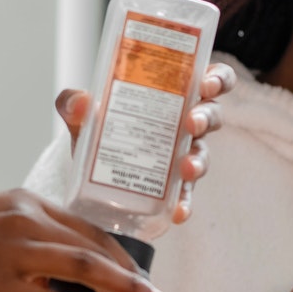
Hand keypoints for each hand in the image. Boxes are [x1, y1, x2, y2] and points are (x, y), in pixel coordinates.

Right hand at [0, 190, 170, 291]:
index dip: (118, 256)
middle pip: (95, 246)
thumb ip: (13, 238)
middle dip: (132, 277)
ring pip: (84, 268)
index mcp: (20, 202)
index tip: (137, 277)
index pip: (85, 226)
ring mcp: (10, 250)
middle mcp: (22, 219)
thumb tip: (39, 269)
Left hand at [55, 60, 237, 223]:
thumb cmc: (100, 126)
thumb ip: (75, 103)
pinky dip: (184, 202)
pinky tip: (178, 212)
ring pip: (203, 154)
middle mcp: (185, 122)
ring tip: (186, 168)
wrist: (88, 167)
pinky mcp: (172, 186)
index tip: (206, 83)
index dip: (217, 79)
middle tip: (192, 122)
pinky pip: (185, 194)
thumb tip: (76, 102)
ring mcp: (182, 155)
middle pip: (211, 115)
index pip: (211, 79)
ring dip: (199, 161)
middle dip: (206, 117)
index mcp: (175, 93)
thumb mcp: (85, 112)